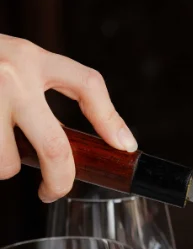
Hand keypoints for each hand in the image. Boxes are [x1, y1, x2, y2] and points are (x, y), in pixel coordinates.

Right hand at [0, 35, 135, 201]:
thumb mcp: (16, 64)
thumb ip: (45, 89)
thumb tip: (101, 140)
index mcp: (30, 58)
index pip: (87, 84)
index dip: (110, 119)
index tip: (124, 147)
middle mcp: (10, 76)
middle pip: (54, 148)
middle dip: (59, 180)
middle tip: (52, 191)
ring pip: (8, 163)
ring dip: (4, 165)